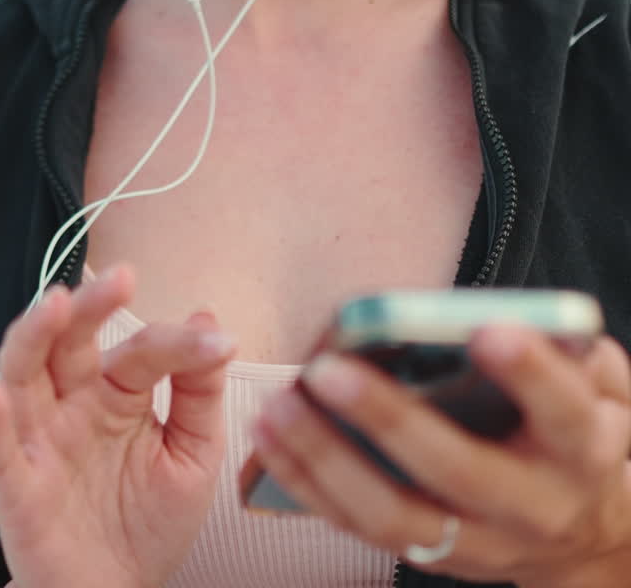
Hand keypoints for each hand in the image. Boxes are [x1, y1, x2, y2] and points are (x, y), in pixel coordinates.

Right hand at [0, 264, 238, 587]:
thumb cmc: (150, 522)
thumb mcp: (193, 453)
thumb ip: (200, 391)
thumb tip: (209, 321)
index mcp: (117, 391)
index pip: (142, 350)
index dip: (178, 343)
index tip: (219, 345)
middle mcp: (73, 404)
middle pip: (71, 341)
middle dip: (91, 305)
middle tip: (121, 278)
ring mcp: (42, 442)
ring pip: (24, 374)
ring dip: (34, 336)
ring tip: (56, 305)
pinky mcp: (18, 489)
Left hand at [250, 324, 630, 585]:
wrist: (582, 530)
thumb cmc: (573, 425)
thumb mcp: (596, 382)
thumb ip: (566, 347)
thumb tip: (518, 312)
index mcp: (580, 447)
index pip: (560, 409)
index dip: (528, 371)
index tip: (487, 328)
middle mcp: (529, 505)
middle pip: (457, 469)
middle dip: (389, 419)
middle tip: (329, 369)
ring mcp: (475, 540)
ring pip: (394, 515)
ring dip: (327, 460)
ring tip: (280, 404)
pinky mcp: (428, 553)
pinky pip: (358, 527)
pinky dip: (308, 483)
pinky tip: (268, 435)